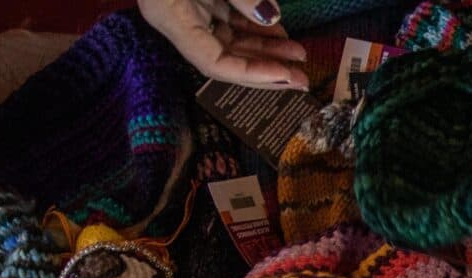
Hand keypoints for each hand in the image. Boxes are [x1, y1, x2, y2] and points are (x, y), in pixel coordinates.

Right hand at [138, 0, 306, 90]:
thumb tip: (269, 16)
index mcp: (169, 16)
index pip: (213, 63)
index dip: (252, 74)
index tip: (287, 75)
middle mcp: (177, 18)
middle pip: (224, 56)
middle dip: (265, 66)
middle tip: (302, 76)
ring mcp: (187, 6)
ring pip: (230, 38)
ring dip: (265, 47)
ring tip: (298, 52)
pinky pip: (228, 18)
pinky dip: (254, 26)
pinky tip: (279, 30)